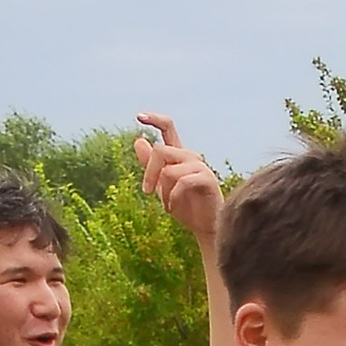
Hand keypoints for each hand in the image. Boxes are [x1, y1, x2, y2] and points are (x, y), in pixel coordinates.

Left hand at [134, 113, 222, 257]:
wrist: (206, 228)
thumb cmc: (186, 207)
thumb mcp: (161, 186)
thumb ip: (150, 165)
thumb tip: (138, 140)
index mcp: (179, 155)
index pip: (168, 128)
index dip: (154, 119)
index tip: (138, 117)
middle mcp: (190, 156)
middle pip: (160, 150)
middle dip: (149, 172)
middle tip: (146, 191)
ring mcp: (200, 167)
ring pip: (168, 169)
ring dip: (162, 190)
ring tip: (166, 205)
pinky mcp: (207, 179)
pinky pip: (181, 182)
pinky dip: (171, 198)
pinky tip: (171, 209)